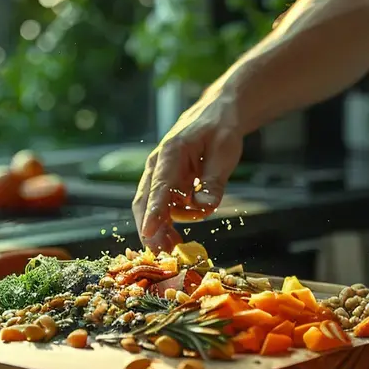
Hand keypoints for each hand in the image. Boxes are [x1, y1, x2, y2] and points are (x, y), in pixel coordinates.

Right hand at [133, 89, 243, 252]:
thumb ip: (214, 181)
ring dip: (160, 229)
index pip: (159, 186)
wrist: (216, 114)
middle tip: (161, 253)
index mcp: (171, 152)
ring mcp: (160, 174)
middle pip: (144, 201)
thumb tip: (204, 207)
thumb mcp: (225, 153)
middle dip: (150, 228)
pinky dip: (167, 223)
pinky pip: (162, 207)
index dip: (153, 212)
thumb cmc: (220, 129)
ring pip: (152, 207)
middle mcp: (158, 164)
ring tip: (173, 248)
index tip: (148, 232)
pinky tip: (176, 238)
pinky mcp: (167, 183)